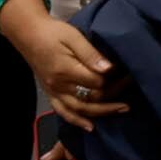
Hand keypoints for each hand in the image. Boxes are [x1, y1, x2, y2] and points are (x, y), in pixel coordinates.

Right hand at [8, 12, 121, 129]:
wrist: (28, 34)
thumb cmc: (53, 32)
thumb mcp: (74, 37)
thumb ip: (91, 54)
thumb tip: (109, 69)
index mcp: (65, 70)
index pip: (96, 83)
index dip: (115, 81)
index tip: (130, 75)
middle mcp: (58, 85)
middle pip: (91, 98)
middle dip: (113, 96)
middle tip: (132, 91)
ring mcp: (53, 91)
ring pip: (79, 109)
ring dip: (101, 112)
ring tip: (122, 109)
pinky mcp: (50, 93)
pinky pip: (62, 111)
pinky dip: (76, 120)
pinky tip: (90, 127)